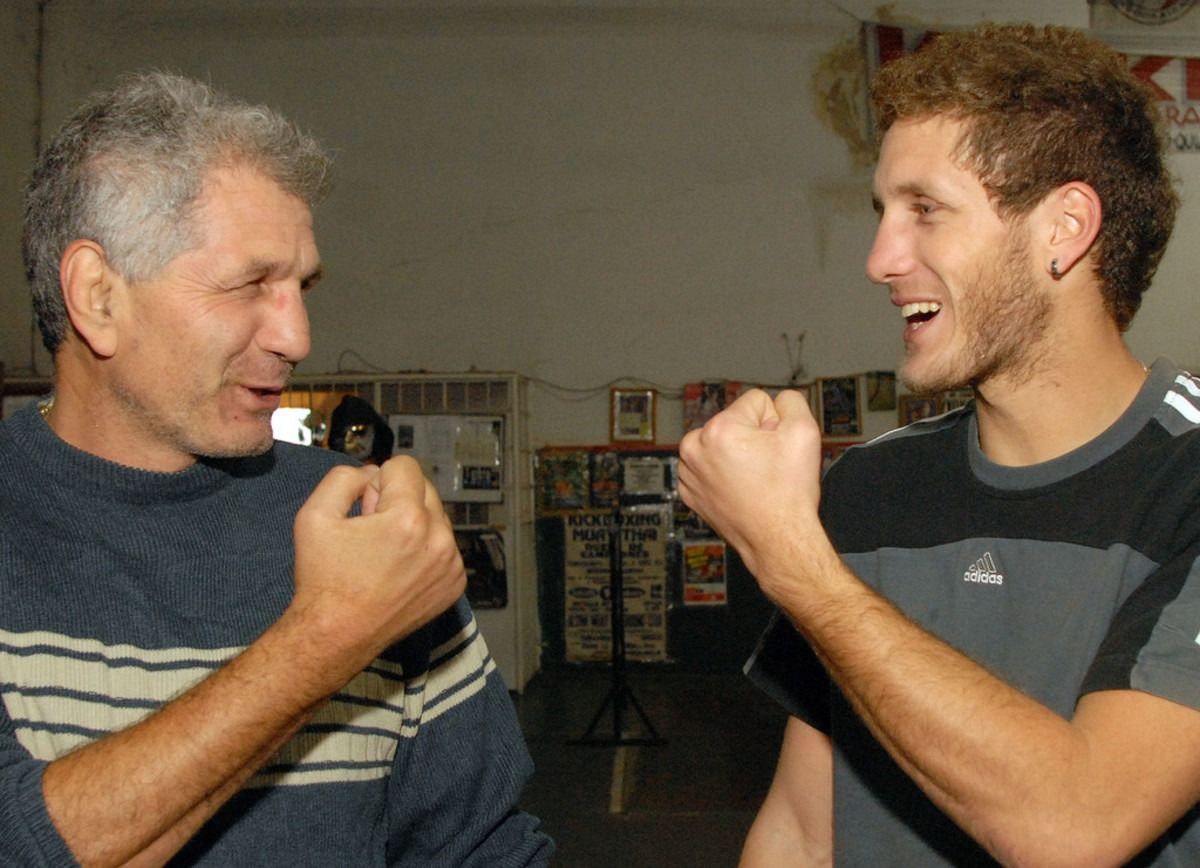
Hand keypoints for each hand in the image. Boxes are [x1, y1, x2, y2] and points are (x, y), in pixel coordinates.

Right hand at [290, 456, 466, 667]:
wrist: (337, 635)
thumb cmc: (324, 580)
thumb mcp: (314, 515)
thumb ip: (345, 478)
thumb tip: (372, 474)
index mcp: (408, 519)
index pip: (405, 466)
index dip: (377, 479)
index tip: (365, 506)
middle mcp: (438, 539)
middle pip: (424, 488)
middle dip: (397, 499)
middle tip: (371, 531)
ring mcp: (451, 564)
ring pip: (436, 517)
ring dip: (413, 524)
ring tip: (383, 553)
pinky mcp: (455, 583)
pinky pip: (444, 546)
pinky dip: (425, 549)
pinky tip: (398, 569)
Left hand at [677, 389, 823, 578]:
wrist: (778, 541)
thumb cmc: (788, 495)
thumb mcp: (805, 431)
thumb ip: (791, 401)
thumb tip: (777, 401)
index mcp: (718, 429)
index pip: (756, 402)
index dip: (774, 423)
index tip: (775, 448)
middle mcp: (695, 448)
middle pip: (735, 421)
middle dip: (753, 437)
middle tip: (766, 466)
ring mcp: (689, 472)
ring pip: (722, 443)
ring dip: (737, 454)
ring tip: (754, 479)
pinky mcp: (689, 491)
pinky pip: (711, 466)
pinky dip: (725, 474)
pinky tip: (740, 489)